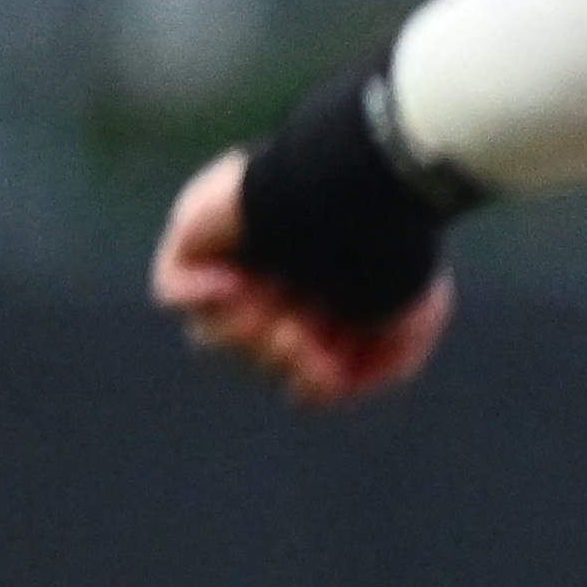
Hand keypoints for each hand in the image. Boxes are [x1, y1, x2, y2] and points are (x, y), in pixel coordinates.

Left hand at [151, 150, 448, 403]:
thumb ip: (379, 369)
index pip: (297, 362)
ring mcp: (232, 259)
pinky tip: (237, 284)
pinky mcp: (194, 237)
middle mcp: (278, 280)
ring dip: (243, 336)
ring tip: (274, 312)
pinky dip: (200, 299)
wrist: (356, 190)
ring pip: (211, 332)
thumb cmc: (391, 250)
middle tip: (300, 334)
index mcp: (326, 299)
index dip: (311, 375)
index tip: (330, 364)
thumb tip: (307, 396)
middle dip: (278, 357)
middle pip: (252, 355)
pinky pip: (173, 291)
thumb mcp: (413, 322)